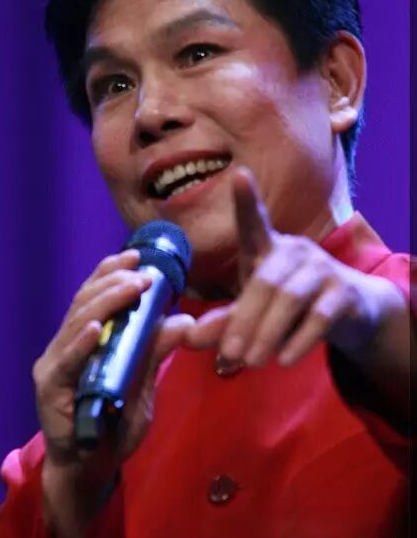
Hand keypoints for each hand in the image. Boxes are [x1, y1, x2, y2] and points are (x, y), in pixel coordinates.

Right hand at [32, 249, 194, 473]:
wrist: (91, 470)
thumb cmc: (114, 425)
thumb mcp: (143, 384)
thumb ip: (156, 353)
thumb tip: (184, 322)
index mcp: (85, 339)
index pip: (94, 296)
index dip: (111, 272)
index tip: (138, 255)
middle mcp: (65, 346)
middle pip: (85, 302)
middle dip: (114, 283)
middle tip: (143, 273)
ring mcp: (55, 365)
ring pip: (76, 323)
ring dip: (106, 303)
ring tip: (130, 287)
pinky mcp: (50, 389)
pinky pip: (67, 361)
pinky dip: (80, 343)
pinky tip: (95, 329)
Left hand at [185, 166, 399, 367]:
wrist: (349, 312)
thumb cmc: (289, 304)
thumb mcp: (254, 312)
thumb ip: (224, 323)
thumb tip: (187, 337)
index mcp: (268, 249)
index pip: (254, 222)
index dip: (247, 201)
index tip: (240, 175)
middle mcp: (295, 251)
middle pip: (265, 281)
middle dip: (244, 319)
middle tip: (230, 354)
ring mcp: (321, 269)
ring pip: (290, 298)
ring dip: (267, 332)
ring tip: (250, 362)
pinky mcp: (343, 293)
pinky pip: (319, 316)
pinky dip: (299, 340)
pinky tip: (283, 360)